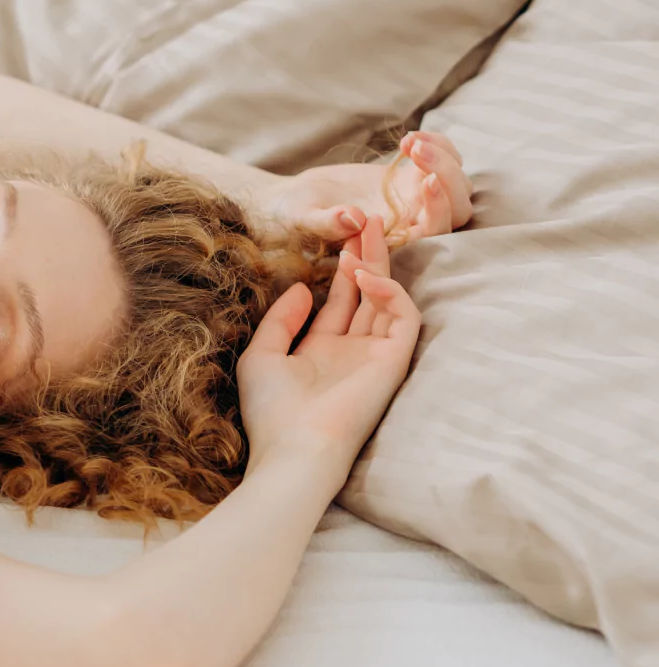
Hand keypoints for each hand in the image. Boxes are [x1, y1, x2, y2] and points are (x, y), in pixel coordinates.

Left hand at [236, 217, 420, 477]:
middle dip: (367, 255)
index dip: (342, 268)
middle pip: (367, 293)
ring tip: (365, 233)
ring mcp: (375, 356)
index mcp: (322, 351)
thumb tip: (302, 287)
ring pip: (388, 298)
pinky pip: (404, 317)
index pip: (341, 300)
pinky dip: (389, 292)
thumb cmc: (272, 410)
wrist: (295, 449)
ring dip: (379, 265)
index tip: (341, 235)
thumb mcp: (262, 355)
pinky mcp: (393, 361)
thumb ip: (281, 319)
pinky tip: (365, 276)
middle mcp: (352, 351)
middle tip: (365, 217)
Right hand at [272, 131, 472, 243]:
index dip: (438, 210)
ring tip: (409, 142)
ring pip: (457, 185)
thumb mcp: (304, 220)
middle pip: (458, 209)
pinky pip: (444, 161)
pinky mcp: (410, 178)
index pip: (434, 234)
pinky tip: (409, 138)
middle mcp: (411, 225)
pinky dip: (438, 144)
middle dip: (446, 177)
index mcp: (393, 244)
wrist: (294, 201)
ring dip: (442, 158)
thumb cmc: (293, 218)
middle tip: (415, 151)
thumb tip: (354, 218)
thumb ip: (327, 223)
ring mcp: (415, 201)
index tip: (426, 180)